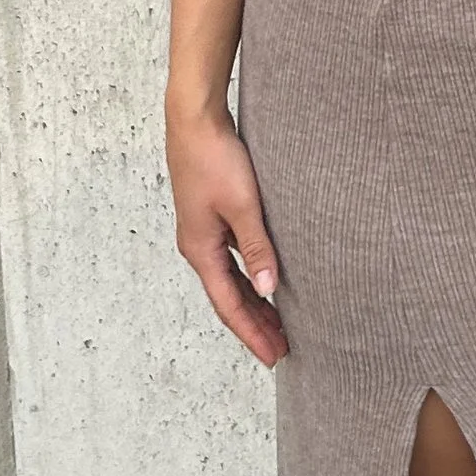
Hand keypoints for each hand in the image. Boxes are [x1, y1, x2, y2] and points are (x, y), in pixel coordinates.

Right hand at [168, 107, 286, 366]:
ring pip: (231, 279)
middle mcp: (198, 246)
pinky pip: (231, 258)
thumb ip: (257, 246)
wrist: (193, 119)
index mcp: (200, 250)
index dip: (252, 333)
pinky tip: (265, 278)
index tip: (273, 356)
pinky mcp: (210, 215)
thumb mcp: (242, 205)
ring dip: (253, 301)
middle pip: (229, 297)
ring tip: (279, 323)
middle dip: (255, 324)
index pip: (229, 305)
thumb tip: (269, 287)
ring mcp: (202, 231)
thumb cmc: (214, 158)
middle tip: (281, 348)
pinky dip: (249, 275)